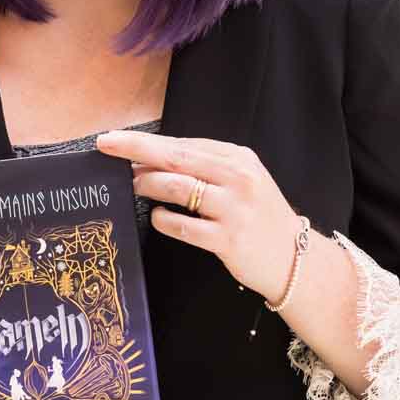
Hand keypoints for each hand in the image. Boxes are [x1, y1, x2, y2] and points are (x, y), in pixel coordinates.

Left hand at [95, 128, 303, 302]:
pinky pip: (182, 226)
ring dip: (146, 184)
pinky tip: (157, 217)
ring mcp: (233, 209)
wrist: (295, 259)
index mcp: (239, 159)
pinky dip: (163, 220)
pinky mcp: (227, 239)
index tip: (117, 140)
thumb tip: (151, 161)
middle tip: (105, 145)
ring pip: (176, 187)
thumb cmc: (260, 218)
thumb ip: (205, 169)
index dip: (147, 142)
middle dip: (136, 149)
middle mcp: (237, 179)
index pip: (185, 143)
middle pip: (176, 157)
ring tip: (131, 185)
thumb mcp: (242, 182)